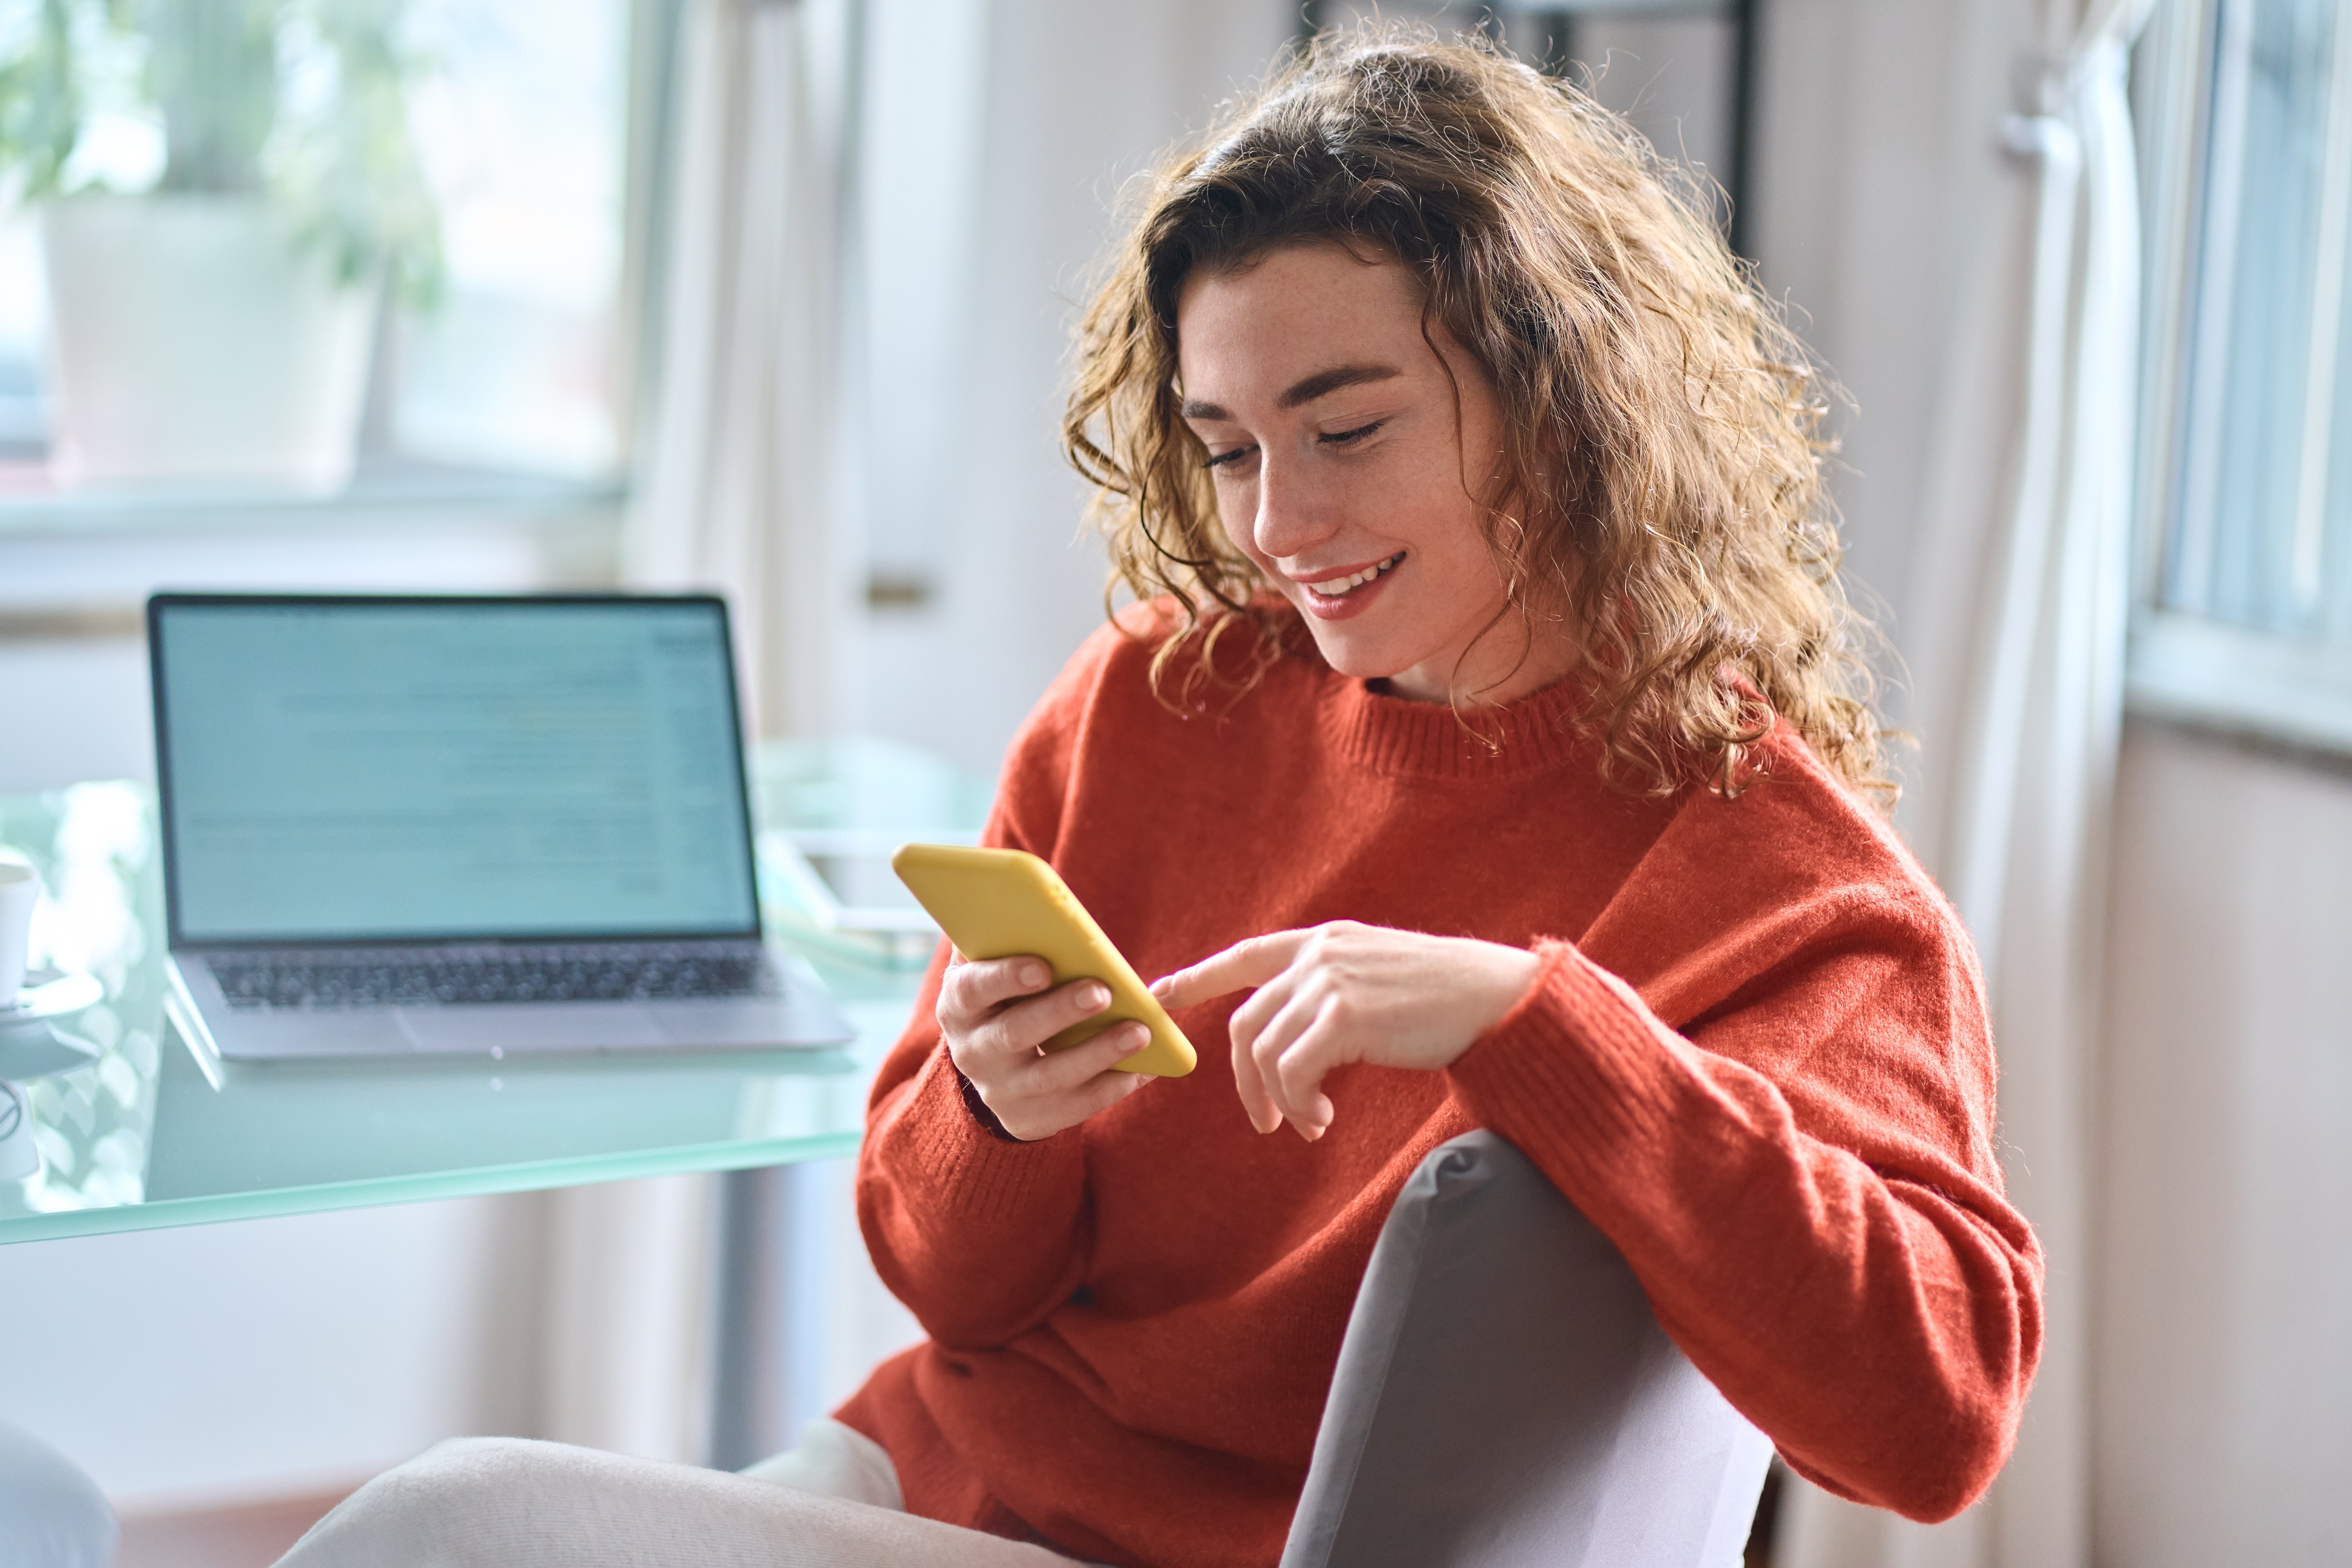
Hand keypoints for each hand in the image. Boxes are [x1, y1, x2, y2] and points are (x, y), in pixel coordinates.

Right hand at [939, 954, 1153, 1140]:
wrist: (992, 1066)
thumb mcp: (990, 967)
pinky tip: (1145, 1068)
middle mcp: (974, 1051)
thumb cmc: (1003, 996)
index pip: (974, 989)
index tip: (1043, 967)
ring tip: (1140, 1032)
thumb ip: (1003, 934)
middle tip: (1103, 992)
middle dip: (1061, 1012)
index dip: (1006, 977)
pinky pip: (1076, 1107)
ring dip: (1098, 1052)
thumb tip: (1034, 889)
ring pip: (1051, 1075)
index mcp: (960, 1004)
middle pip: (1015, 1033)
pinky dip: (1113, 1086)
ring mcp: (1002, 1091)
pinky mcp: (1031, 1118)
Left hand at [1152, 922, 1539, 1139]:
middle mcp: (1319, 955)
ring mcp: (1330, 982)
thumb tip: (1297, 1037)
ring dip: (1279, 1101)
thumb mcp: (1376, 979)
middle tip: (1265, 1122)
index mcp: (1324, 942)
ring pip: (1265, 1053)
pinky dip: (1298, 1105)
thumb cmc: (1446, 999)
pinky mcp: (1345, 1015)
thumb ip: (1332, 992)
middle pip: (1246, 1022)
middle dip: (1244, 1079)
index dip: (1198, 975)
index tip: (1160, 993)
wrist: (1495, 998)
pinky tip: (1321, 1122)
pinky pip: (1293, 1073)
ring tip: (1307, 1126)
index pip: (1246, 955)